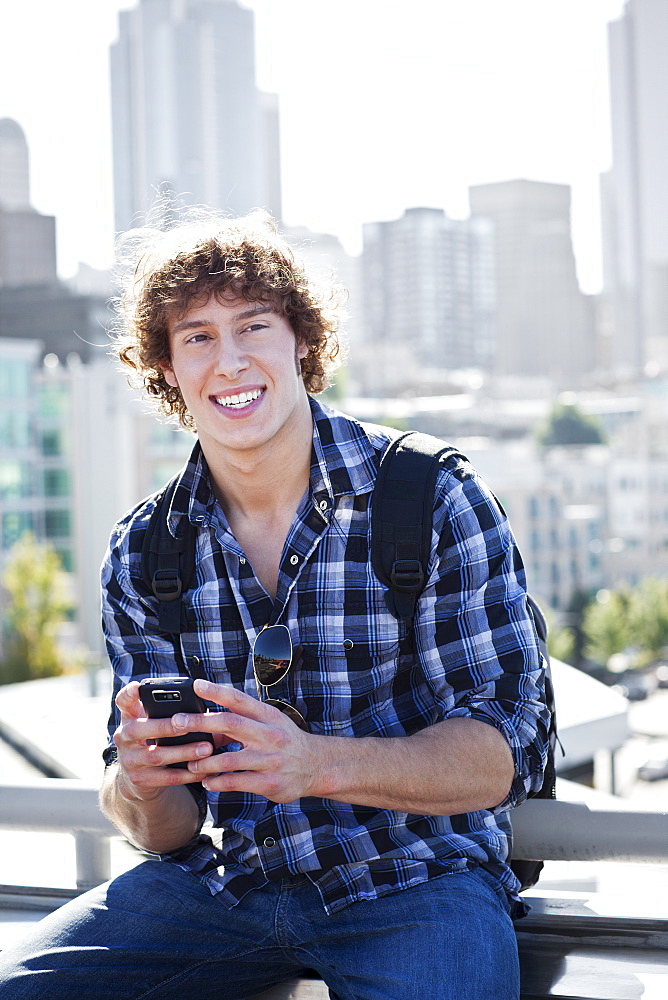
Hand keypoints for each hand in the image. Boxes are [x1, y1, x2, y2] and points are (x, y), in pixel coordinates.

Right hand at [112, 681, 214, 798]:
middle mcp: (124, 737)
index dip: (128, 693)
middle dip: (164, 726)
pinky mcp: (139, 780)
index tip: (138, 687)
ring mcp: (129, 760)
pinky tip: (203, 770)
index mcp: (130, 717)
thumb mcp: (155, 723)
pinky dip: (186, 774)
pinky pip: (166, 778)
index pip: (123, 701)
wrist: (137, 778)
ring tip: (206, 748)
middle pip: (137, 729)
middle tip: (186, 723)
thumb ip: (173, 712)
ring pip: (155, 755)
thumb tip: (212, 703)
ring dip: (183, 751)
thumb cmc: (155, 740)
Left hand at [183, 679, 322, 802]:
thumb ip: (242, 720)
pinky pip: (237, 783)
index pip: (240, 700)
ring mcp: (270, 760)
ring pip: (229, 759)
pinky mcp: (270, 783)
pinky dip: (218, 783)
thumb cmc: (286, 741)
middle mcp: (270, 735)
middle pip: (231, 724)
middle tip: (177, 722)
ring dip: (205, 763)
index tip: (196, 685)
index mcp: (268, 716)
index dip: (217, 691)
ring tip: (191, 766)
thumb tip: (207, 718)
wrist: (317, 765)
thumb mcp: (270, 723)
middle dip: (201, 722)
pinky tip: (208, 782)